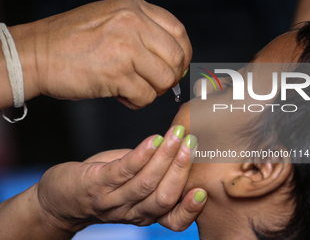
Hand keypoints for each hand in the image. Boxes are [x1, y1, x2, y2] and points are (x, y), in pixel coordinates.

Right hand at [9, 0, 190, 108]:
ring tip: (134, 89)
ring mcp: (125, 47)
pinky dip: (137, 102)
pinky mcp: (116, 74)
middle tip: (155, 84)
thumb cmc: (73, 42)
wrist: (37, 53)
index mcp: (134, 7)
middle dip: (171, 78)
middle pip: (177, 58)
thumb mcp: (112, 20)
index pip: (178, 32)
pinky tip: (122, 96)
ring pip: (165, 79)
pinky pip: (146, 96)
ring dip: (154, 91)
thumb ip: (143, 33)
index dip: (183, 55)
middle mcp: (133, 23)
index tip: (175, 68)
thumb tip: (172, 59)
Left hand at [36, 126, 205, 233]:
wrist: (61, 197)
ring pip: (146, 183)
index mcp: (145, 214)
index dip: (190, 209)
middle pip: (163, 198)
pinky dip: (141, 155)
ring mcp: (113, 200)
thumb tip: (181, 147)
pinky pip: (123, 170)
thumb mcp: (134, 185)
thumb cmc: (104, 185)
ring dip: (165, 157)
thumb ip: (155, 172)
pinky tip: (153, 139)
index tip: (203, 190)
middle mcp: (132, 212)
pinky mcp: (96, 184)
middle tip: (191, 144)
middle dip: (181, 169)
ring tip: (176, 135)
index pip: (173, 220)